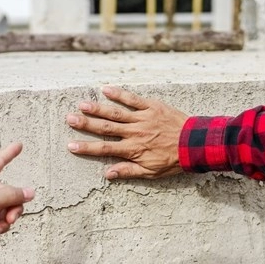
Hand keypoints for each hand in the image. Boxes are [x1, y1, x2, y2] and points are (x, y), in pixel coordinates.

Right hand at [66, 86, 188, 179]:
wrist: (195, 144)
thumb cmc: (173, 160)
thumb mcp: (151, 172)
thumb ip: (128, 171)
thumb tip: (107, 174)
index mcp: (132, 150)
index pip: (104, 149)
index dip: (86, 148)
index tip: (71, 146)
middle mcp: (134, 133)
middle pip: (105, 128)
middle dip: (86, 124)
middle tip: (69, 119)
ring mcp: (142, 118)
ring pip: (116, 113)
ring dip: (97, 108)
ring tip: (81, 104)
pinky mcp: (152, 107)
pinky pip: (133, 99)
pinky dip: (119, 94)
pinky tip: (106, 89)